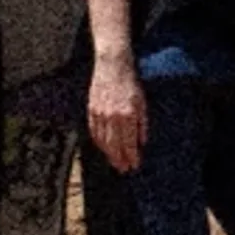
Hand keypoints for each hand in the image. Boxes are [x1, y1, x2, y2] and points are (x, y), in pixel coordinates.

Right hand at [89, 59, 144, 174]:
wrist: (112, 65)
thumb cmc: (130, 82)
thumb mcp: (142, 102)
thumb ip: (142, 124)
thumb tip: (141, 142)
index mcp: (128, 115)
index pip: (128, 143)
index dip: (131, 157)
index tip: (134, 165)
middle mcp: (112, 117)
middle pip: (115, 146)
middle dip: (120, 160)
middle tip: (123, 169)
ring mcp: (100, 114)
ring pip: (103, 141)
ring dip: (109, 154)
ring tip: (115, 162)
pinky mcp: (91, 110)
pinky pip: (94, 132)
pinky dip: (99, 143)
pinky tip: (103, 147)